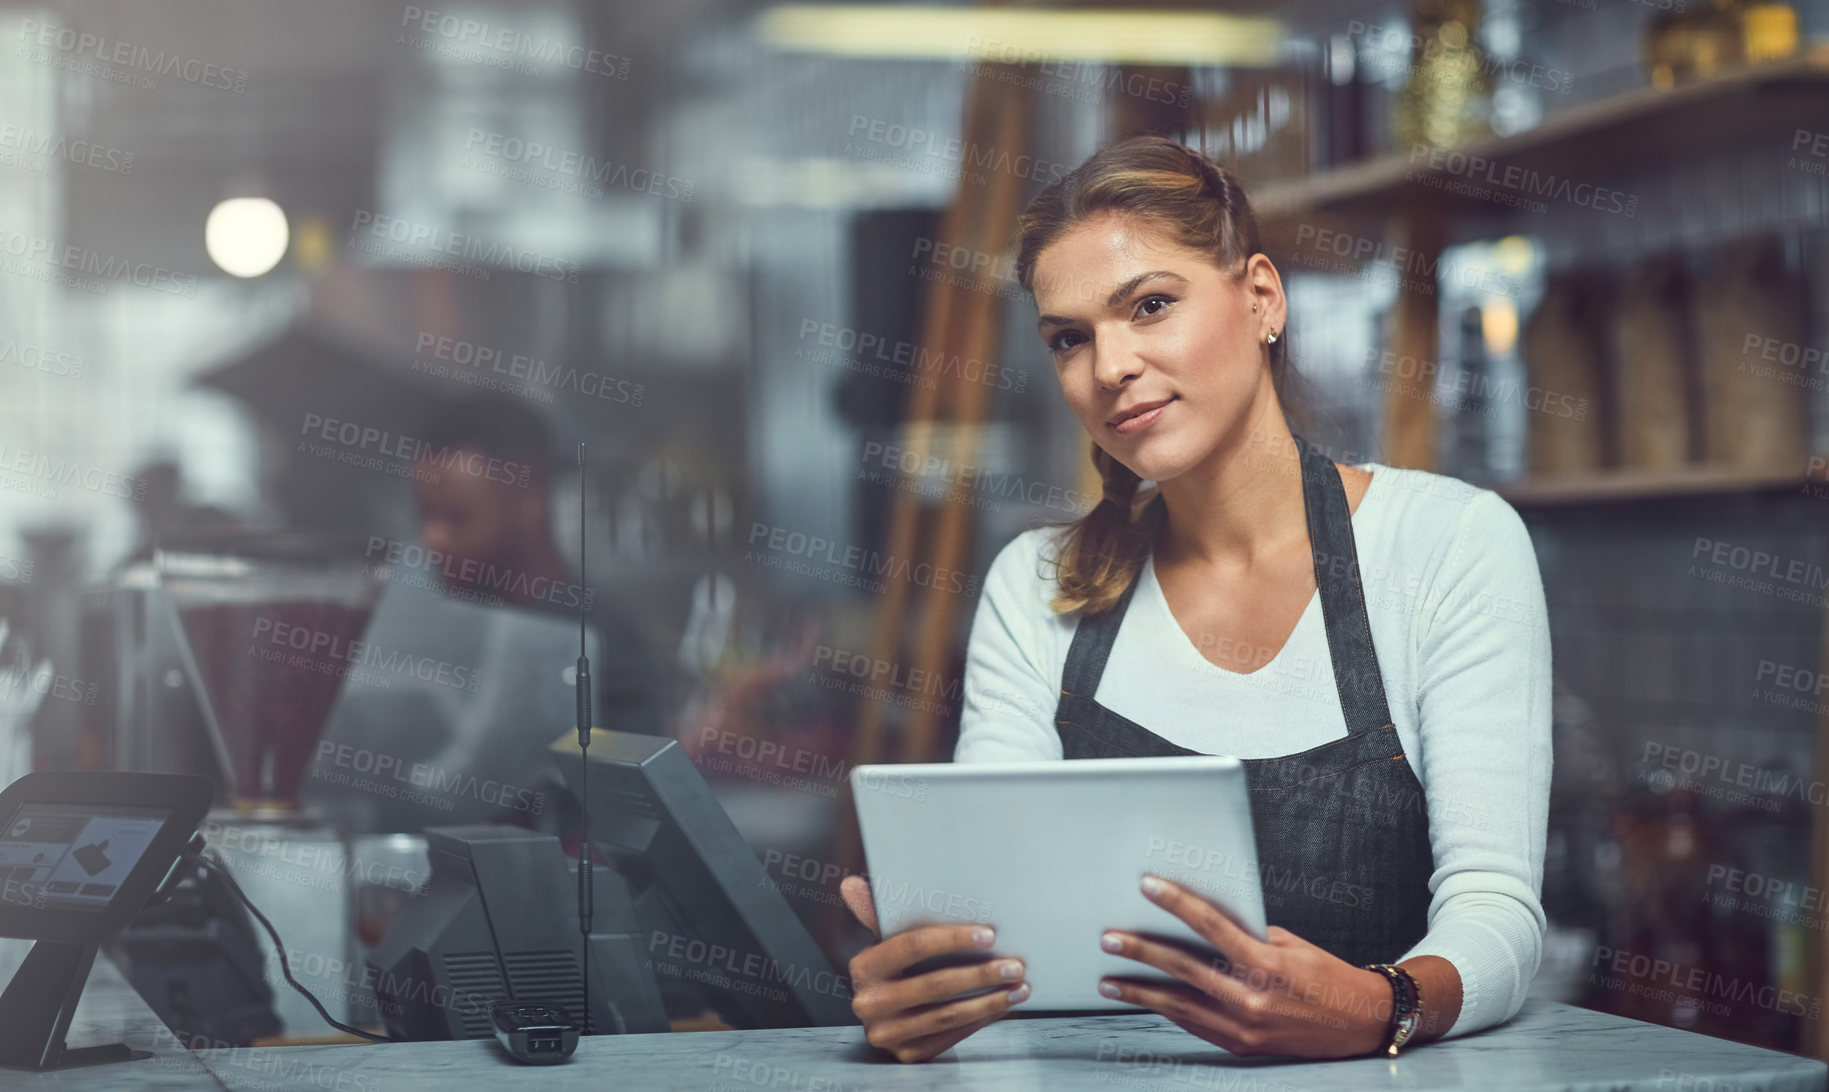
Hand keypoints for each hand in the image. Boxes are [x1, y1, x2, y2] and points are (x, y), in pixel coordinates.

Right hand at [839, 874, 1029, 1062]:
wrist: (886, 1018)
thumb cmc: (893, 970)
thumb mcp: (884, 941)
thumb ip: (876, 913)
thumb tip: (850, 884)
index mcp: (863, 967)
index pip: (912, 946)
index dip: (952, 940)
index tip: (989, 935)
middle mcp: (870, 1003)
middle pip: (935, 984)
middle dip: (980, 974)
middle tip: (1014, 964)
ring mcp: (888, 1033)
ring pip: (947, 1015)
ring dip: (989, 1000)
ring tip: (1018, 986)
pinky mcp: (908, 1053)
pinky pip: (951, 1035)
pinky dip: (981, 1019)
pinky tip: (1002, 1005)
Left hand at [1097, 874, 1391, 1057]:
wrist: (1360, 1022)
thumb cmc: (1326, 974)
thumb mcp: (1289, 943)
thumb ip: (1245, 933)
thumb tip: (1200, 918)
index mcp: (1266, 964)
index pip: (1211, 926)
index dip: (1177, 903)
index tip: (1148, 886)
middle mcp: (1253, 998)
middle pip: (1184, 969)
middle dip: (1142, 952)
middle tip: (1109, 940)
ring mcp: (1245, 1027)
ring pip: (1180, 1005)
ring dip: (1141, 992)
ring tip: (1109, 981)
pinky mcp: (1242, 1045)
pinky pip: (1195, 1024)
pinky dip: (1168, 1010)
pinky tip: (1146, 998)